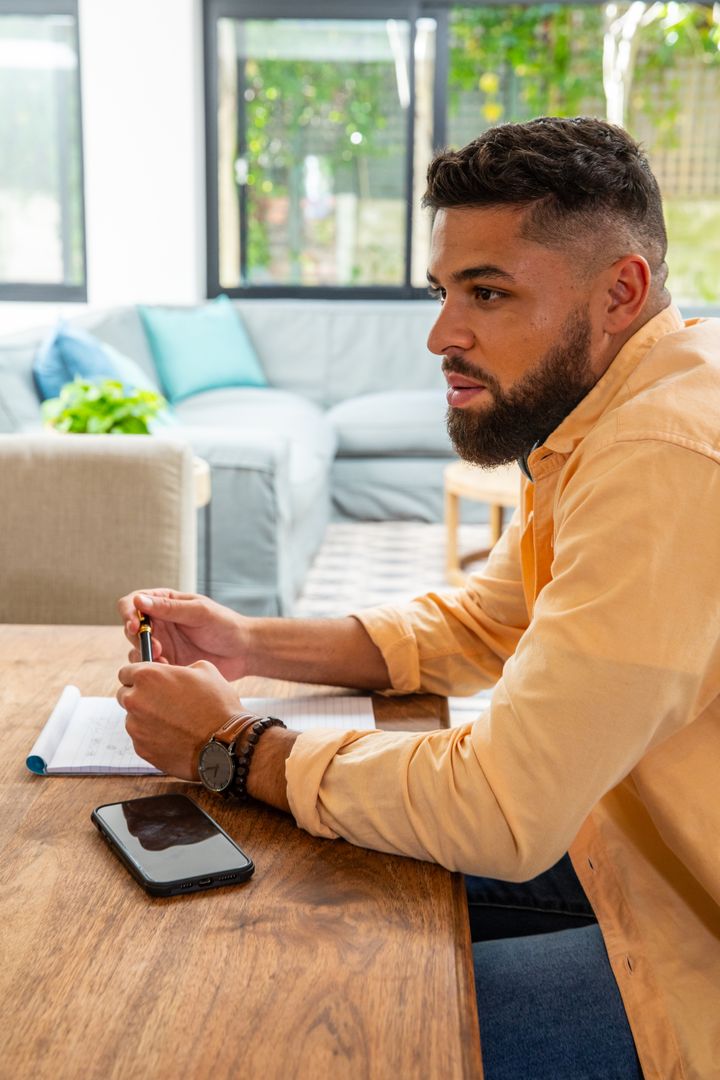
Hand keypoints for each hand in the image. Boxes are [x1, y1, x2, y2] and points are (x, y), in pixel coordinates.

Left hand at [117, 659, 242, 778]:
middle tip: (162, 701)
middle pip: (124, 695)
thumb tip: (174, 674)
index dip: (138, 676)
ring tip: (175, 722)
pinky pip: (142, 739)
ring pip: (133, 718)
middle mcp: (136, 700)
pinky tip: (176, 737)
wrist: (227, 743)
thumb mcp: (205, 670)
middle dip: (139, 696)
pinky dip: (154, 737)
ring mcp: (136, 727)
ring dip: (147, 718)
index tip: (149, 681)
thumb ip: (179, 669)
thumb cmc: (218, 704)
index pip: (125, 672)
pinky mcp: (142, 749)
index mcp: (148, 676)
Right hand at [118, 588, 249, 678]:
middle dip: (139, 639)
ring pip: (137, 650)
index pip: (133, 602)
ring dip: (145, 656)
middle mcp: (160, 623)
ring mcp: (163, 644)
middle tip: (159, 649)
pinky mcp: (167, 663)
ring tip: (165, 661)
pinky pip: (149, 668)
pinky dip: (154, 670)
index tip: (134, 626)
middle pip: (131, 628)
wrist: (243, 652)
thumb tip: (139, 601)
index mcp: (165, 603)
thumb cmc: (225, 625)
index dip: (128, 612)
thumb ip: (170, 608)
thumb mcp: (199, 612)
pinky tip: (170, 670)